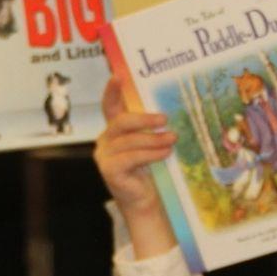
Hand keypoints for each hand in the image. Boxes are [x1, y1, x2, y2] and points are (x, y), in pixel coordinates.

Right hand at [94, 75, 174, 217]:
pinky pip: (131, 157)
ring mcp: (104, 156)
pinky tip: (165, 153)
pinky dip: (150, 154)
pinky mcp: (109, 170)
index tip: (118, 76)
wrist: (144, 200)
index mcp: (114, 130)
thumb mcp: (150, 144)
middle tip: (164, 119)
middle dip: (144, 118)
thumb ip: (152, 129)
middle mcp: (105, 140)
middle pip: (121, 121)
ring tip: (172, 139)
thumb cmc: (149, 169)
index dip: (112, 91)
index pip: (110, 106)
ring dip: (154, 139)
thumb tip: (171, 110)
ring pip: (129, 140)